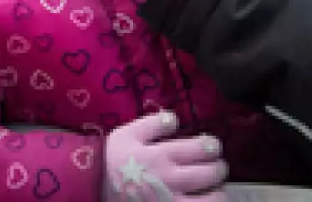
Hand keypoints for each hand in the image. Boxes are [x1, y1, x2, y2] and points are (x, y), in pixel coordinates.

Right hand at [104, 112, 227, 201]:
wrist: (92, 186)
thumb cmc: (111, 159)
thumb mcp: (127, 133)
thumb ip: (154, 123)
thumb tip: (176, 118)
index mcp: (162, 155)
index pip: (202, 148)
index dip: (212, 146)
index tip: (211, 146)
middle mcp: (172, 180)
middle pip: (211, 173)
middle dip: (219, 167)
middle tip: (217, 166)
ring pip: (213, 200)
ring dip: (218, 192)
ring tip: (215, 188)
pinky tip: (202, 200)